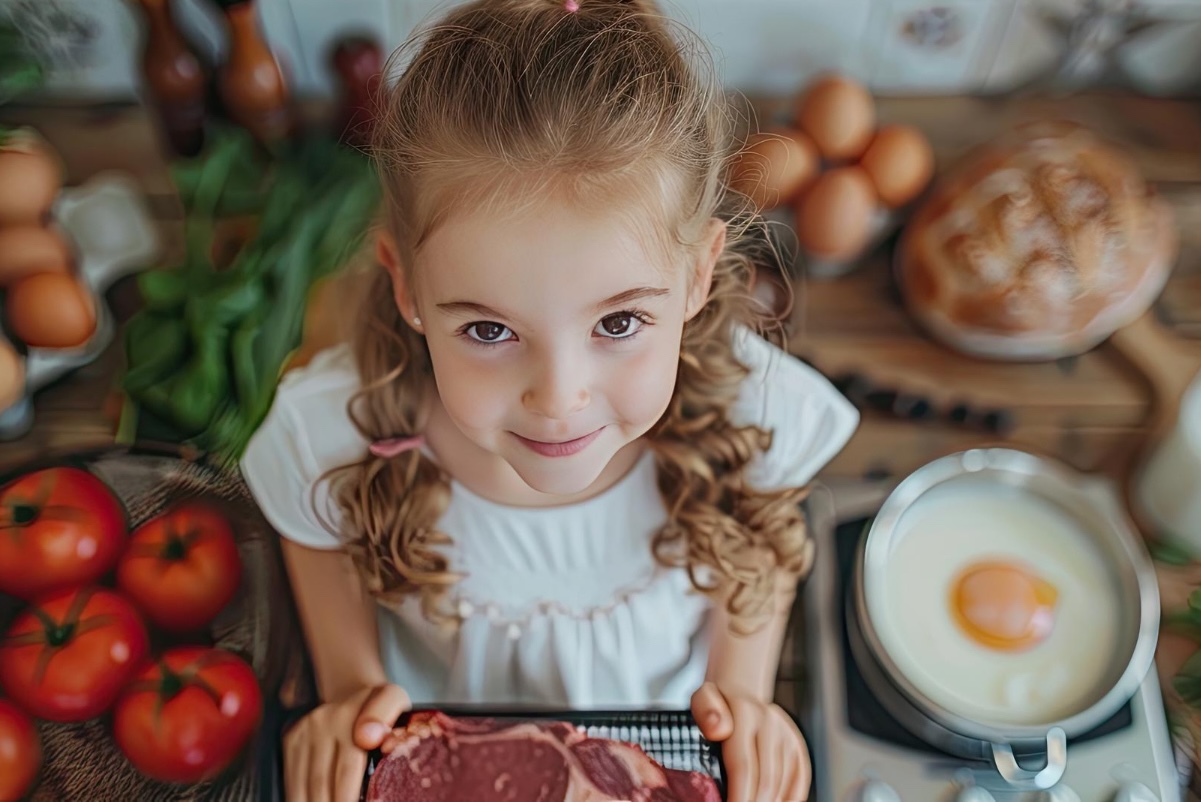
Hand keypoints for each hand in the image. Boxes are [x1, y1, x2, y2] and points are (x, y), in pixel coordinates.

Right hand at [284, 683, 410, 801]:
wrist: (353, 693)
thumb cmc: (381, 710)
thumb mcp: (394, 700)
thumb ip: (386, 714)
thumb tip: (367, 738)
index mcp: (349, 715)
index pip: (346, 770)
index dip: (349, 798)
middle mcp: (321, 722)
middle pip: (322, 784)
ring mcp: (303, 732)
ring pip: (304, 787)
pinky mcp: (291, 740)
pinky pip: (292, 781)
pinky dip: (300, 799)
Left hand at [692, 681, 810, 801]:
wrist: (741, 691)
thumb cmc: (717, 705)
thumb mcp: (702, 700)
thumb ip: (706, 712)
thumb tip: (718, 730)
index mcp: (745, 715)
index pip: (744, 767)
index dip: (739, 797)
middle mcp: (771, 725)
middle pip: (766, 781)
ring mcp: (787, 736)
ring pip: (782, 784)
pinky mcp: (797, 746)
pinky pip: (799, 780)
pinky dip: (787, 798)